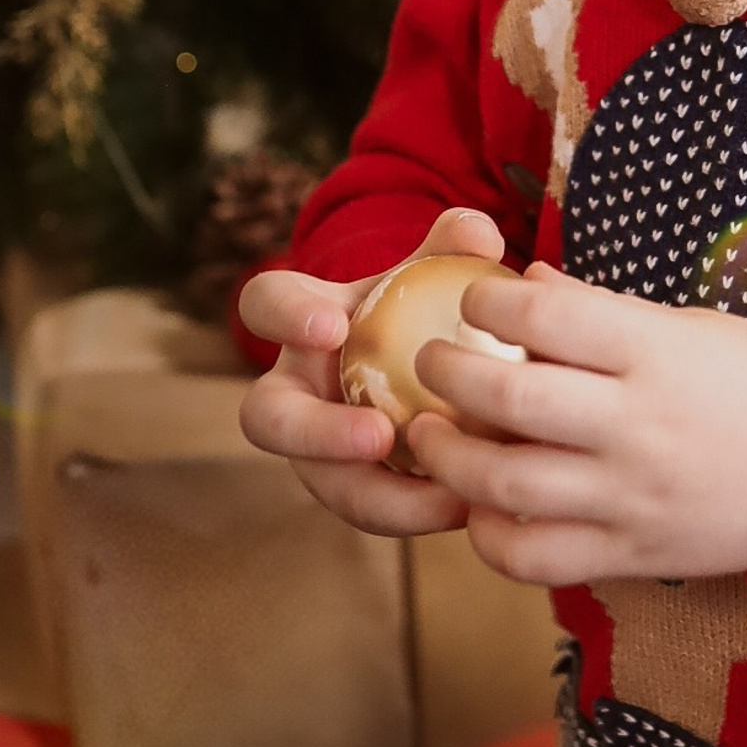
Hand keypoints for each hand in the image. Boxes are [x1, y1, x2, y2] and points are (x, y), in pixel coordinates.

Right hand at [236, 206, 505, 536]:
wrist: (425, 367)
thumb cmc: (416, 304)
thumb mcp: (429, 271)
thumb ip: (449, 246)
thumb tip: (479, 235)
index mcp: (301, 320)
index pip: (266, 303)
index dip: (286, 316)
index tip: (330, 328)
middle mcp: (293, 391)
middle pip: (269, 419)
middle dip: (314, 432)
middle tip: (378, 437)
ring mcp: (315, 451)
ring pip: (325, 485)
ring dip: (381, 496)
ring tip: (446, 497)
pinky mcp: (352, 493)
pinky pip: (374, 511)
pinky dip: (420, 511)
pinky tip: (472, 507)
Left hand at [406, 264, 746, 586]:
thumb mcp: (683, 326)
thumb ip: (596, 310)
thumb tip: (520, 284)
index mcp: (654, 353)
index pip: (548, 318)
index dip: (490, 304)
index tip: (472, 302)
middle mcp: (637, 424)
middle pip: (514, 400)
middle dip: (450, 376)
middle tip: (430, 363)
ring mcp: (631, 496)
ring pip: (510, 484)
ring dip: (450, 459)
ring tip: (428, 437)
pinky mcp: (630, 555)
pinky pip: (537, 558)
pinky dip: (491, 538)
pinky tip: (478, 510)